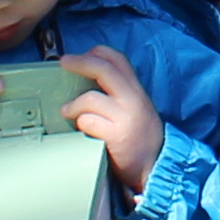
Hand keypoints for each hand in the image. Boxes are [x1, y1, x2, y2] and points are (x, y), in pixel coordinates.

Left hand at [58, 44, 161, 187]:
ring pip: (89, 98)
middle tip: (64, 62)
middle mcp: (132, 99)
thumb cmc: (142, 139)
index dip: (96, 53)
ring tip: (67, 111)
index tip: (81, 56)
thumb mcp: (138, 108)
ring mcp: (124, 117)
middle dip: (79, 63)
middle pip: (103, 69)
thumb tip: (89, 80)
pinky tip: (81, 129)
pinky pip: (88, 122)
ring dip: (72, 104)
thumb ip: (120, 93)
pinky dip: (80, 123)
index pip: (118, 60)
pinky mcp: (115, 136)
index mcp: (137, 91)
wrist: (156, 166)